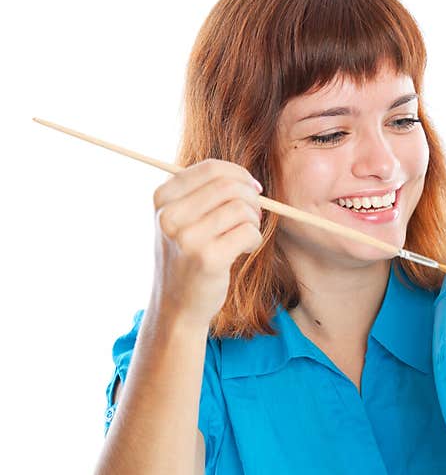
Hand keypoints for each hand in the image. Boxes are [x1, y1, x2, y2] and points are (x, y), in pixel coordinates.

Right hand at [150, 158, 263, 328]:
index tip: (252, 189)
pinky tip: (245, 250)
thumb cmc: (186, 258)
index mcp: (163, 198)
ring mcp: (187, 237)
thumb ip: (203, 194)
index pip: (211, 169)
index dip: (240, 175)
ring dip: (254, 221)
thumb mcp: (181, 220)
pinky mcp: (207, 258)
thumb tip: (246, 180)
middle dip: (251, 198)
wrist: (176, 305)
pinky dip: (254, 239)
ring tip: (246, 235)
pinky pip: (248, 232)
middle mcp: (170, 215)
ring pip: (242, 209)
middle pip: (230, 186)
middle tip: (255, 215)